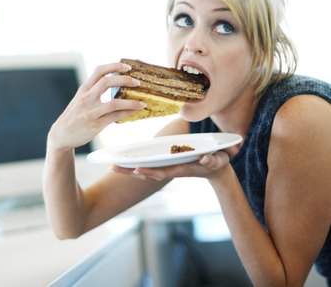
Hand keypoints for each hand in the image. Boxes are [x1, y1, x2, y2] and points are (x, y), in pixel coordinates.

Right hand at [47, 62, 145, 150]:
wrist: (60, 136)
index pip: (99, 71)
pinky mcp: (94, 125)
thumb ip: (93, 91)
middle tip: (137, 82)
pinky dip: (127, 113)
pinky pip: (114, 117)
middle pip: (106, 82)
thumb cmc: (74, 116)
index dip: (114, 66)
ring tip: (142, 102)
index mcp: (83, 89)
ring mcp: (90, 112)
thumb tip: (114, 83)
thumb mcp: (80, 100)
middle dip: (125, 80)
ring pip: (114, 102)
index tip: (127, 67)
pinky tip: (135, 112)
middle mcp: (86, 98)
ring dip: (131, 102)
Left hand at [112, 150, 230, 180]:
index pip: (162, 171)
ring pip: (146, 169)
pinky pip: (149, 165)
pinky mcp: (167, 164)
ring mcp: (168, 167)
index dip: (150, 171)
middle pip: (148, 172)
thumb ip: (212, 161)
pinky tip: (125, 163)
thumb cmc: (218, 163)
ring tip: (113, 166)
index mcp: (181, 169)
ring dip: (130, 169)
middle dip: (131, 171)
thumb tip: (204, 160)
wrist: (216, 170)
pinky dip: (136, 165)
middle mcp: (171, 169)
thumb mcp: (218, 160)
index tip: (136, 170)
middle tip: (113, 167)